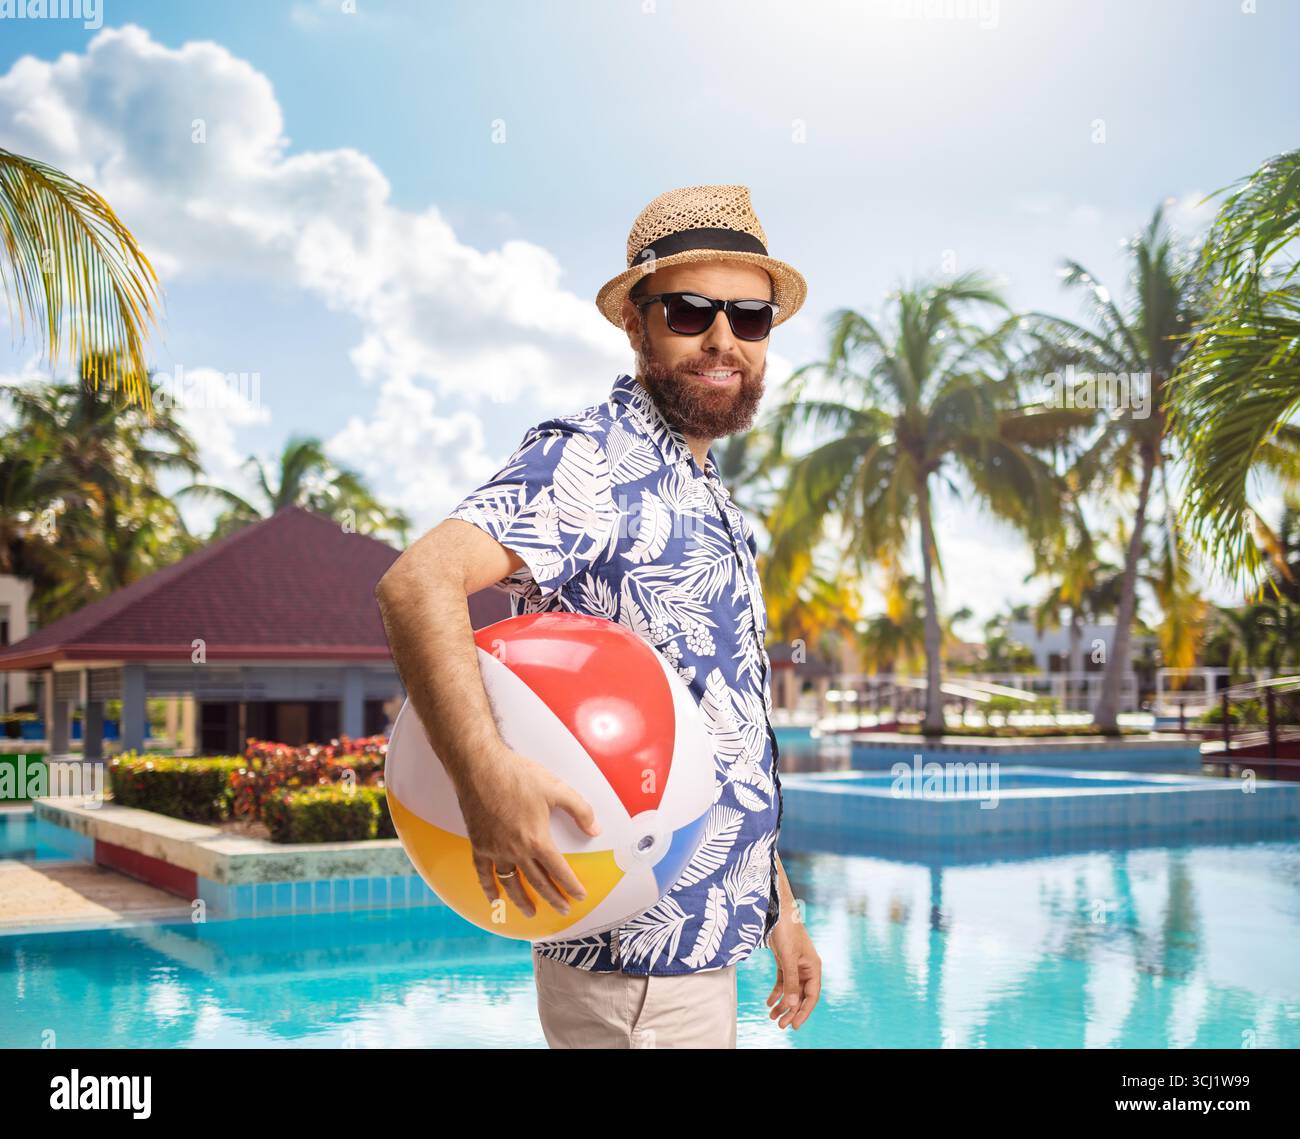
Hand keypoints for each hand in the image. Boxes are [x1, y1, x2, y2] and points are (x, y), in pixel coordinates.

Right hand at [455, 742, 601, 918]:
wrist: (480, 767)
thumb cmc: (517, 775)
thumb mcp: (557, 788)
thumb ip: (580, 810)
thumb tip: (595, 829)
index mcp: (537, 840)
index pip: (559, 871)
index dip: (571, 886)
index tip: (579, 896)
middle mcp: (516, 851)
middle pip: (538, 882)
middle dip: (553, 898)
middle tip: (562, 910)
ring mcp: (495, 850)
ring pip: (511, 883)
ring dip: (522, 901)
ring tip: (531, 913)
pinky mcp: (478, 844)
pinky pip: (483, 873)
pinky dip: (488, 888)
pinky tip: (494, 899)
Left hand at [766, 912, 820, 1029]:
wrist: (777, 909)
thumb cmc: (786, 931)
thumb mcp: (787, 958)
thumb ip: (790, 981)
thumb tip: (791, 1004)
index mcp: (813, 967)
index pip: (811, 996)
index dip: (803, 1011)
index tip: (793, 1025)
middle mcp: (807, 968)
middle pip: (800, 995)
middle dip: (790, 1010)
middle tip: (779, 1025)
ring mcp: (796, 964)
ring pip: (790, 989)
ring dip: (782, 1003)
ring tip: (772, 1016)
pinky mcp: (785, 960)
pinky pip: (782, 981)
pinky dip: (776, 992)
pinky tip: (769, 1002)